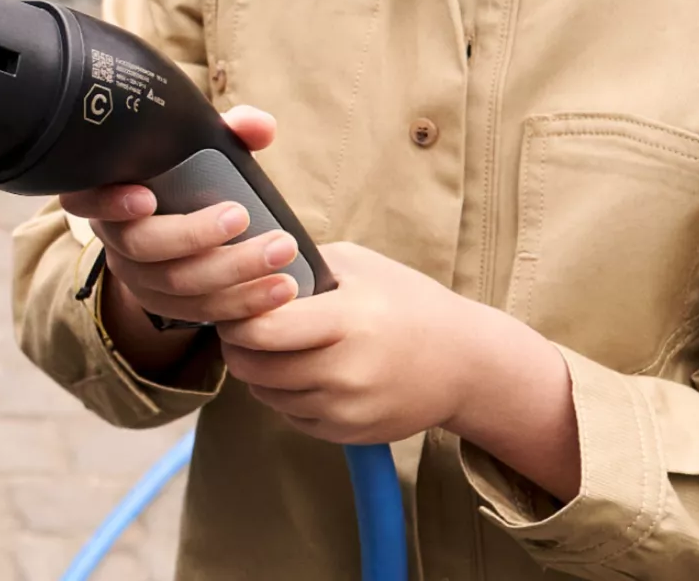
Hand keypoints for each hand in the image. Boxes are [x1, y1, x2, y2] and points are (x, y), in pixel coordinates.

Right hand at [64, 106, 304, 336]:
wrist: (183, 221)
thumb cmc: (187, 171)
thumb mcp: (201, 144)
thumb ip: (230, 129)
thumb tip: (259, 127)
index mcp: (107, 191)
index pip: (84, 198)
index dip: (108, 201)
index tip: (147, 197)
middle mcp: (115, 238)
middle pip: (142, 245)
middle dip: (194, 234)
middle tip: (242, 216)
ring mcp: (139, 277)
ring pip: (177, 285)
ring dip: (233, 272)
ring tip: (281, 254)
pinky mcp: (168, 306)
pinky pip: (200, 312)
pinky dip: (243, 303)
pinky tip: (279, 289)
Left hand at [217, 241, 579, 498]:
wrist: (465, 364)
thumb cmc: (408, 303)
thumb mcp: (359, 265)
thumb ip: (303, 264)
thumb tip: (249, 264)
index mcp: (346, 320)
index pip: (264, 328)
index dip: (238, 316)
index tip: (234, 301)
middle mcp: (345, 372)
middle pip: (257, 367)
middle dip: (237, 345)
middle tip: (236, 326)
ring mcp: (347, 409)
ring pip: (268, 395)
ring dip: (257, 372)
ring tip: (267, 346)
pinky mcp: (349, 434)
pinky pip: (292, 417)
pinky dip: (283, 396)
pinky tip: (297, 371)